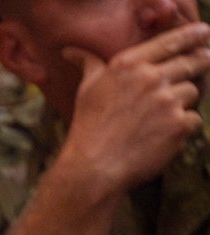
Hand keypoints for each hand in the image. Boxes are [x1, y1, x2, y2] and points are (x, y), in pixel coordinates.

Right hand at [56, 24, 209, 204]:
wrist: (93, 168)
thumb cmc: (88, 128)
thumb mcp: (87, 90)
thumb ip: (89, 64)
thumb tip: (70, 52)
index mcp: (129, 65)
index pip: (171, 41)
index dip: (191, 36)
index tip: (203, 33)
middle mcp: (151, 78)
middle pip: (192, 63)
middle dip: (197, 66)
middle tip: (195, 72)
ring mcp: (167, 101)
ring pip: (193, 92)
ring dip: (182, 104)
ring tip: (159, 120)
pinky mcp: (179, 125)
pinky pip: (194, 120)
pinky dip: (182, 129)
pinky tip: (160, 137)